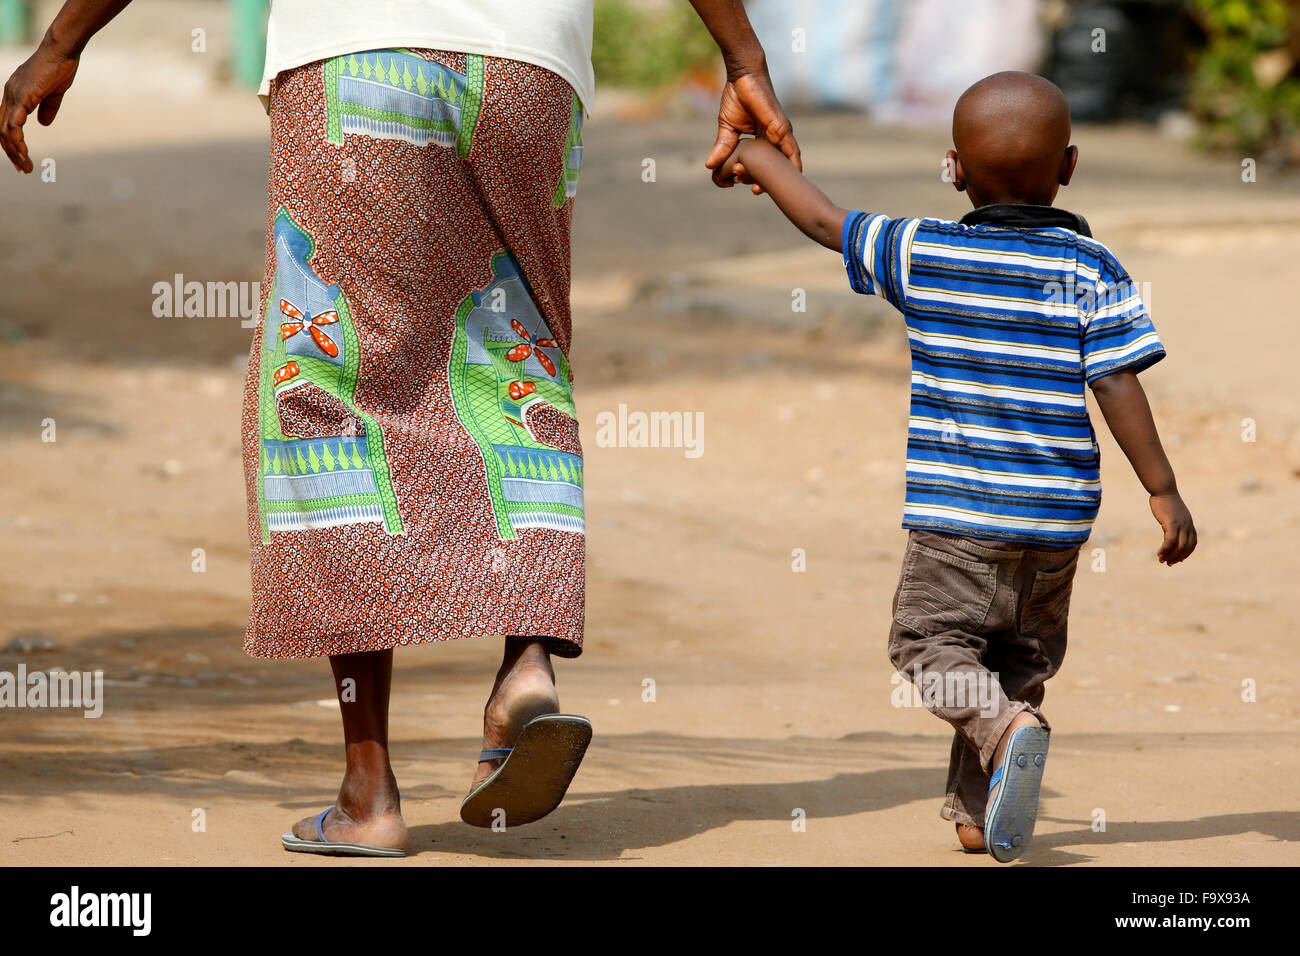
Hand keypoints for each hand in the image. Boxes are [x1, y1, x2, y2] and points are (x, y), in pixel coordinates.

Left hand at [1, 41, 79, 173]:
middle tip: (22, 168)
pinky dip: (17, 142)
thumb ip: (47, 108)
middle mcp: (9, 95)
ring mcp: (14, 96)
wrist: (61, 51)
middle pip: (1, 129)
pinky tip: (24, 154)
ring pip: (5, 131)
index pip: (5, 122)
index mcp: (15, 93)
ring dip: (14, 151)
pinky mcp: (23, 98)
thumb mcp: (54, 92)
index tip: (22, 158)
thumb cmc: (60, 66)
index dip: (12, 142)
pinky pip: (14, 125)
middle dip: (10, 151)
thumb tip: (44, 124)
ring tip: (25, 166)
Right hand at [705, 69, 799, 194]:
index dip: (752, 177)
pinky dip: (791, 166)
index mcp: (763, 140)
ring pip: (783, 165)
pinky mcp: (782, 129)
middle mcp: (774, 140)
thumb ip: (722, 148)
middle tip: (748, 189)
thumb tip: (710, 166)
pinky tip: (788, 178)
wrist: (743, 76)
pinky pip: (792, 152)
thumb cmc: (737, 97)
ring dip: (773, 179)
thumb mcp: (727, 128)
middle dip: (762, 182)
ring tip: (757, 190)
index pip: (761, 165)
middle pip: (773, 168)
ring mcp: (780, 135)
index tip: (737, 183)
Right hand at [1150, 492, 1195, 564]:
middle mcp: (1187, 525)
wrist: (1164, 490)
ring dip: (1170, 555)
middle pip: (1186, 547)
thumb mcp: (1172, 513)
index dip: (1187, 553)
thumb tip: (1170, 528)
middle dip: (1178, 557)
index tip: (1179, 560)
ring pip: (1179, 546)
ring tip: (1161, 560)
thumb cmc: (1165, 500)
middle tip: (1168, 563)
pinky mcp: (1172, 523)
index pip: (1192, 543)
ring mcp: (1181, 524)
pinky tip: (1159, 553)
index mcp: (1189, 523)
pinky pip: (1170, 541)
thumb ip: (1174, 521)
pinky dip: (1165, 549)